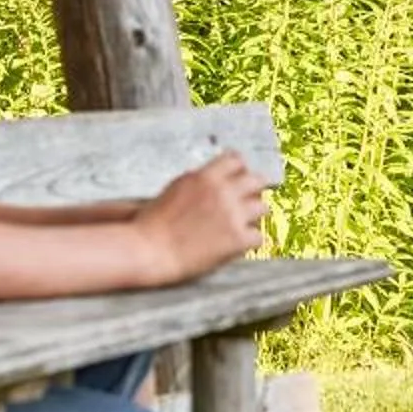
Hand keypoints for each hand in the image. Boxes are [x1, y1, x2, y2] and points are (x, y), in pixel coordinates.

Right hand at [138, 153, 266, 281]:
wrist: (148, 250)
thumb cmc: (153, 223)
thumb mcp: (175, 189)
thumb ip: (199, 182)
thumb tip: (215, 178)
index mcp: (206, 177)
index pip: (236, 160)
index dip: (240, 171)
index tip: (239, 180)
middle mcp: (223, 192)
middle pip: (257, 180)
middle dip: (254, 191)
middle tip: (247, 203)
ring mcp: (233, 215)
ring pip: (263, 207)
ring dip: (254, 217)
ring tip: (242, 226)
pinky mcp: (237, 239)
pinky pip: (259, 236)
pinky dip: (249, 242)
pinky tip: (238, 246)